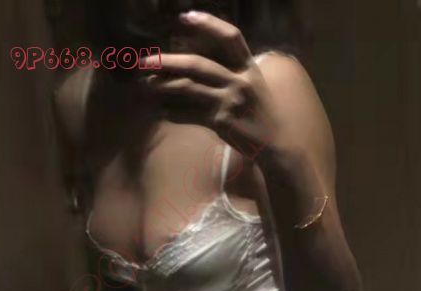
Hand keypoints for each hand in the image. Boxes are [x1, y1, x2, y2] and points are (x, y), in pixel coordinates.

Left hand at [140, 11, 279, 157]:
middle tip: (146, 62)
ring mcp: (230, 101)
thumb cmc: (260, 114)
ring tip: (148, 85)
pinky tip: (163, 111)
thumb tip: (198, 62)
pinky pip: (190, 114)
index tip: (186, 17)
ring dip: (164, 86)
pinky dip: (174, 112)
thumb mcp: (253, 86)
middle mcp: (239, 81)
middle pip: (197, 64)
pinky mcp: (222, 121)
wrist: (274, 144)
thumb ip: (232, 71)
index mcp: (249, 67)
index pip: (230, 37)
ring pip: (189, 88)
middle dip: (168, 62)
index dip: (209, 24)